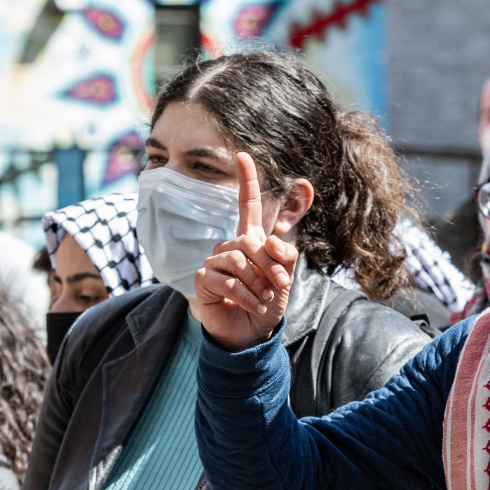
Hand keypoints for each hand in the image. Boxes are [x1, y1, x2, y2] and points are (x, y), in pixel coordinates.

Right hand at [193, 152, 296, 352]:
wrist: (251, 334)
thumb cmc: (267, 304)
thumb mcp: (284, 279)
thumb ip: (285, 256)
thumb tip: (272, 242)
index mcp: (250, 241)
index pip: (247, 206)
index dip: (247, 182)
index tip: (243, 155)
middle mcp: (230, 247)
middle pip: (249, 241)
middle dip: (270, 266)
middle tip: (279, 286)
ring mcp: (214, 261)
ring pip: (239, 260)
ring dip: (259, 284)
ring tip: (265, 299)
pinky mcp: (204, 279)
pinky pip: (229, 280)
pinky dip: (248, 296)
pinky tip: (254, 307)